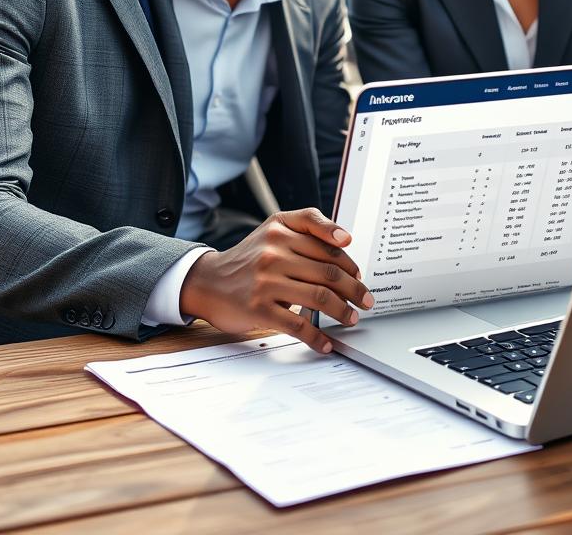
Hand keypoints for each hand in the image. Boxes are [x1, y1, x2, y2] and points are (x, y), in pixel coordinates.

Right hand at [179, 207, 373, 352]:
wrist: (206, 282)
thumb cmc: (248, 258)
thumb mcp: (272, 229)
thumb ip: (305, 228)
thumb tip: (344, 243)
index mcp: (281, 229)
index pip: (326, 242)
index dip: (348, 260)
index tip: (359, 274)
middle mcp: (274, 251)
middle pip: (328, 271)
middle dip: (353, 289)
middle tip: (366, 300)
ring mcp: (266, 281)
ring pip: (319, 297)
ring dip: (342, 311)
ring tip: (351, 318)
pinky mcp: (258, 309)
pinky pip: (297, 325)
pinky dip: (317, 337)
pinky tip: (326, 343)